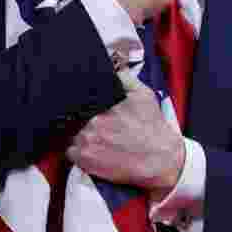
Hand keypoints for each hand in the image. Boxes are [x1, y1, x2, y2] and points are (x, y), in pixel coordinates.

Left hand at [66, 75, 184, 193]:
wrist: (160, 159)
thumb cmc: (152, 127)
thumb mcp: (144, 95)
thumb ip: (124, 78)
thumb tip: (111, 71)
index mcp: (103, 104)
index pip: (79, 100)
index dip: (82, 104)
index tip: (89, 109)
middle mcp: (93, 122)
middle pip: (75, 117)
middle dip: (84, 120)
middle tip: (101, 127)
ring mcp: (87, 141)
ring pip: (72, 133)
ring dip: (80, 135)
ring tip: (98, 139)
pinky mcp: (85, 159)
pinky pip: (71, 152)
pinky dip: (78, 152)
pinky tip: (93, 151)